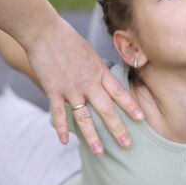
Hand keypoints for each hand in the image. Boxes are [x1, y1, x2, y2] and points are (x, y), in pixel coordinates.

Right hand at [24, 16, 143, 153]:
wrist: (44, 32)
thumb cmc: (66, 38)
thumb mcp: (89, 52)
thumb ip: (96, 69)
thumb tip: (103, 79)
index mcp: (98, 71)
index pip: (119, 92)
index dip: (130, 106)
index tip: (141, 119)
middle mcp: (88, 82)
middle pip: (106, 109)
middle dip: (117, 129)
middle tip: (127, 145)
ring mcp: (70, 88)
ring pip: (84, 117)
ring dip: (92, 136)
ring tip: (99, 152)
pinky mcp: (54, 91)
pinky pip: (58, 114)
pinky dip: (61, 128)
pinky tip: (64, 142)